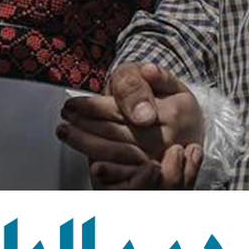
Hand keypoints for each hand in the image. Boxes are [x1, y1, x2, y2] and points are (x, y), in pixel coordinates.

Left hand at [56, 62, 204, 189]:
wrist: (183, 126)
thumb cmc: (164, 99)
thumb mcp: (160, 80)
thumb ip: (154, 75)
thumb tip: (149, 71)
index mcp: (174, 113)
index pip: (124, 110)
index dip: (94, 107)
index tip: (73, 104)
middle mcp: (169, 141)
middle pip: (119, 133)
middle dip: (85, 124)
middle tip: (65, 117)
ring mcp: (161, 161)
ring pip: (118, 154)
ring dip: (87, 144)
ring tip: (66, 133)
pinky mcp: (153, 177)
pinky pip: (125, 175)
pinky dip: (104, 168)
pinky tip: (87, 160)